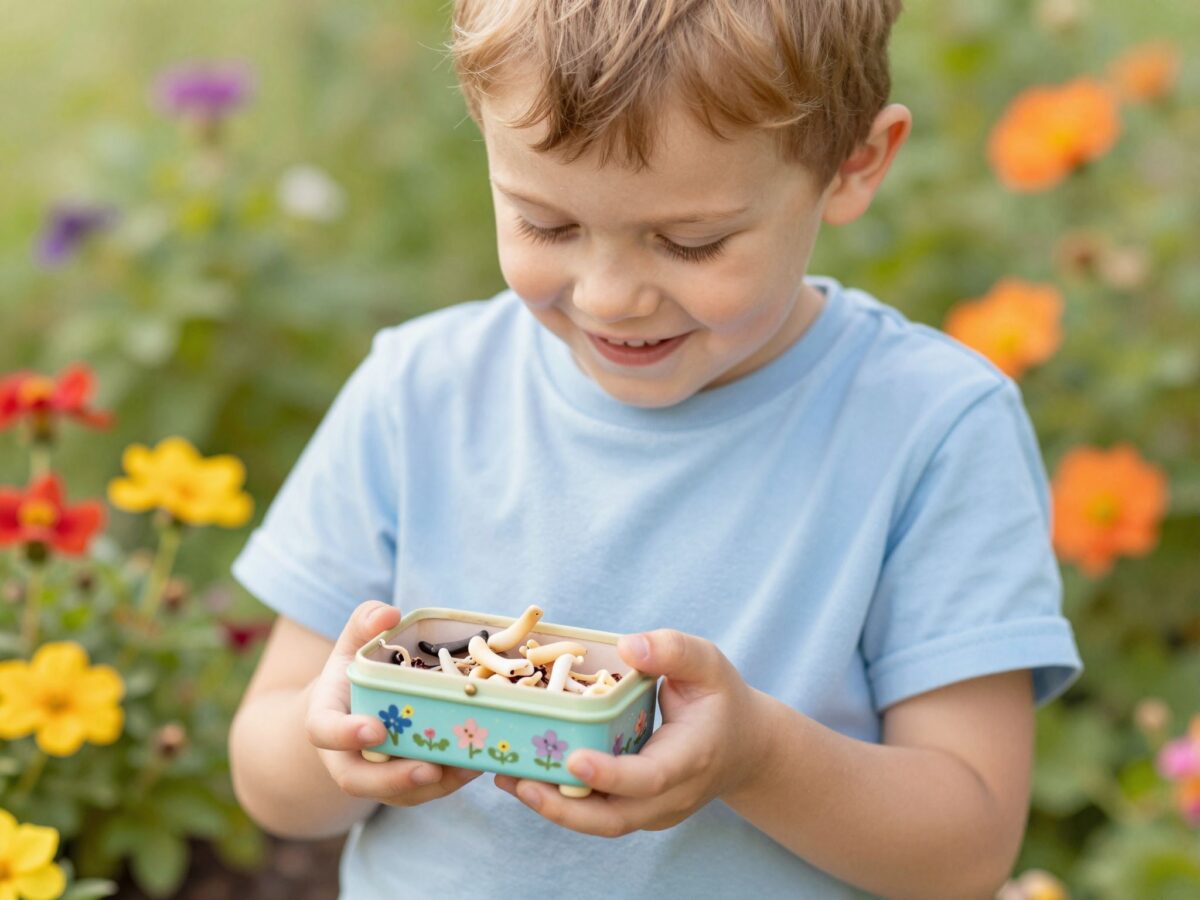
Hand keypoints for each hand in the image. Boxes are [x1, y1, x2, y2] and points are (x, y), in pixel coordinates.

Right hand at [305, 599, 482, 805]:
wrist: (354, 709)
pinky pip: (424, 791)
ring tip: (469, 764)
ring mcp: (374, 775)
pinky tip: (479, 761)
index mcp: (326, 718)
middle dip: (393, 778)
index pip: (323, 732)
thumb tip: (389, 613)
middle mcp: (345, 755)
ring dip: (434, 785)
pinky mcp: (402, 785)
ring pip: (398, 792)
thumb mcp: (353, 642)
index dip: (345, 735)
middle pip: (358, 780)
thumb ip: (364, 623)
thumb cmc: (355, 672)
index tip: (375, 728)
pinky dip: (451, 780)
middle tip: (428, 769)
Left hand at [494, 628, 766, 835]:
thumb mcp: (708, 662)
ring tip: (507, 778)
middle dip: (563, 807)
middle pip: (614, 818)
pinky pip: (597, 814)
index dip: (611, 775)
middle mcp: (670, 795)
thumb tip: (629, 646)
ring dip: (552, 807)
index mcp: (691, 758)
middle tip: (518, 780)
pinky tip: (525, 777)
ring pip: (600, 823)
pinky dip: (561, 801)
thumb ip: (672, 650)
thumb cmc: (721, 699)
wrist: (743, 747)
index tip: (574, 761)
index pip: (649, 778)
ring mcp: (653, 811)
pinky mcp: (636, 811)